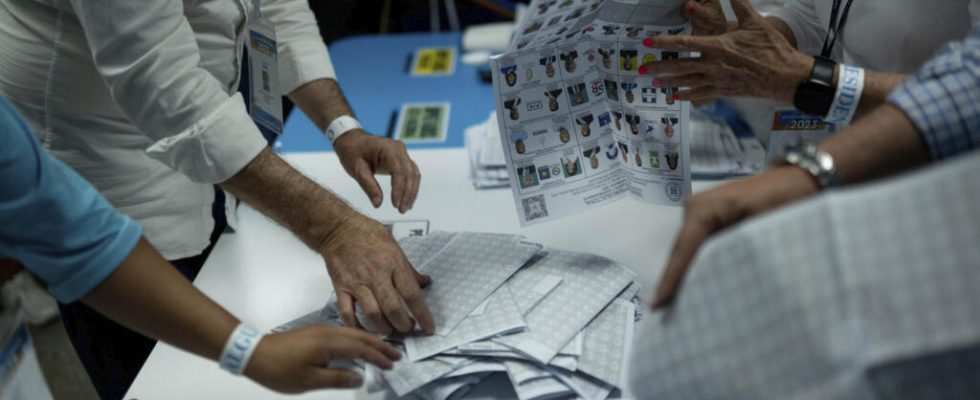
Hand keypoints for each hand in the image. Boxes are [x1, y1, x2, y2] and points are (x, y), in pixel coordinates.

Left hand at [245, 324, 400, 392]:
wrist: (253, 354)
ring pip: (352, 332)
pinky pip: (343, 333)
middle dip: (380, 345)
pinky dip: (357, 340)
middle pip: (360, 336)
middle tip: (396, 354)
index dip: (378, 356)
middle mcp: (328, 331)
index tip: (392, 365)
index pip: (361, 347)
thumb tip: (360, 376)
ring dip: (369, 341)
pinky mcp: (315, 333)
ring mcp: (321, 330)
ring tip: (383, 350)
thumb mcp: (309, 380)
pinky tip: (359, 347)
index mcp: (329, 342)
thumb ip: (337, 378)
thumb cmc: (279, 369)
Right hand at [320, 213, 434, 334]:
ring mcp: (357, 283)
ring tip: (390, 330)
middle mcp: (376, 275)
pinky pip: (347, 313)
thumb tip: (425, 282)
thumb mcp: (395, 247)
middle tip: (408, 328)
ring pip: (372, 314)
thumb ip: (409, 268)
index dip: (423, 314)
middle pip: (392, 308)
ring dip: (384, 328)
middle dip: (403, 325)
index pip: (412, 294)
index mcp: (393, 264)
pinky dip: (356, 326)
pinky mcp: (341, 288)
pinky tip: (365, 331)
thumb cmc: (369, 235)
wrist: (339, 229)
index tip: (429, 328)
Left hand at [333, 130, 420, 213]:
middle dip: (407, 194)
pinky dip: (410, 186)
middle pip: (410, 174)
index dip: (399, 190)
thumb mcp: (357, 169)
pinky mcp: (402, 158)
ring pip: (413, 174)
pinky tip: (407, 199)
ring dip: (411, 192)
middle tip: (401, 210)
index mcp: (388, 149)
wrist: (351, 139)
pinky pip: (411, 173)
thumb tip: (378, 204)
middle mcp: (399, 149)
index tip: (395, 205)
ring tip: (405, 208)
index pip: (399, 172)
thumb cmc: (352, 151)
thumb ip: (368, 186)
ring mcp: (402, 153)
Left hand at [642, 0, 812, 104]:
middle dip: (659, 67)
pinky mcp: (724, 91)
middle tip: (641, 69)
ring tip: (654, 83)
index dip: (664, 42)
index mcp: (717, 46)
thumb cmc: (771, 48)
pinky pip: (700, 94)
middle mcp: (713, 65)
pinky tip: (676, 97)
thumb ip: (739, 4)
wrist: (785, 76)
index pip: (684, 43)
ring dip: (669, 82)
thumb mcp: (755, 22)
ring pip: (687, 82)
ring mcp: (718, 80)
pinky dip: (687, 95)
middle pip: (680, 66)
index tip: (648, 42)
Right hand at [652, 166, 819, 308]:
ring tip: (677, 305)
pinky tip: (697, 283)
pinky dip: (698, 263)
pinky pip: (699, 245)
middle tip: (666, 313)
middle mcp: (695, 209)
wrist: (801, 180)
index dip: (671, 278)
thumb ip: (736, 255)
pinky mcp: (710, 218)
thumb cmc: (785, 200)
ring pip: (688, 250)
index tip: (658, 304)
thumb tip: (720, 286)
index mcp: (703, 209)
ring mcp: (701, 212)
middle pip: (681, 251)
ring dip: (686, 273)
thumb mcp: (761, 229)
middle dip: (674, 280)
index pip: (683, 250)